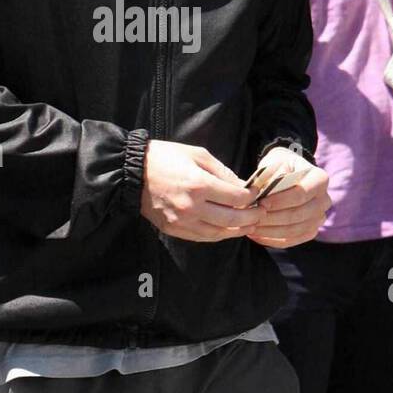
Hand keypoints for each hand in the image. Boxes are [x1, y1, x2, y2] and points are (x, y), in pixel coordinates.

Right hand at [140, 139, 262, 242]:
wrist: (131, 173)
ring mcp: (182, 221)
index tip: (257, 195)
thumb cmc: (165, 158)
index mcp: (199, 185)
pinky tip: (227, 230)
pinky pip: (203, 237)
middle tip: (261, 213)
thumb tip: (242, 186)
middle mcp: (192, 207)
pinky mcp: (173, 229)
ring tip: (248, 225)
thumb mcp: (197, 155)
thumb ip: (222, 171)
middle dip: (251, 217)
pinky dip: (218, 235)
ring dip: (237, 230)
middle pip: (232, 219)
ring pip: (219, 233)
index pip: (236, 198)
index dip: (251, 198)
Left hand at [244, 147, 329, 248]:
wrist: (288, 173)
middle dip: (272, 218)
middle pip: (298, 215)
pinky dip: (273, 240)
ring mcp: (319, 218)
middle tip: (252, 217)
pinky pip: (292, 240)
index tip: (261, 202)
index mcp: (320, 179)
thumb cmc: (280, 166)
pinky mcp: (311, 231)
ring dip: (270, 231)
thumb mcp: (276, 163)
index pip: (301, 194)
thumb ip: (271, 178)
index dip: (280, 201)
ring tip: (250, 227)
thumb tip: (259, 195)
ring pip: (294, 230)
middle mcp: (324, 200)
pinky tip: (256, 236)